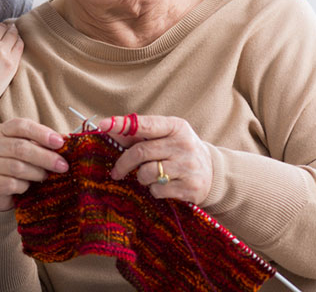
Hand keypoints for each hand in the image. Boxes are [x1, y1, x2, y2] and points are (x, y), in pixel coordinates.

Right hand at [0, 21, 23, 116]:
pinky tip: (13, 52)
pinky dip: (18, 45)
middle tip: (3, 41)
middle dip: (3, 32)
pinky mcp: (11, 63)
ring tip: (9, 45)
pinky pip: (20, 45)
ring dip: (12, 37)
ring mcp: (1, 50)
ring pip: (13, 34)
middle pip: (3, 27)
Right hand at [0, 118, 66, 210]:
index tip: (60, 142)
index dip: (41, 133)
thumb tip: (68, 140)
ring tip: (44, 177)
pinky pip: (9, 184)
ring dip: (35, 173)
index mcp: (2, 131)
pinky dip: (22, 187)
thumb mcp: (29, 150)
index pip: (20, 126)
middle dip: (45, 157)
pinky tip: (27, 187)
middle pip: (20, 147)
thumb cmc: (15, 166)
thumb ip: (43, 144)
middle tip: (62, 166)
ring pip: (16, 167)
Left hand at [97, 115, 211, 203]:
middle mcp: (184, 144)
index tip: (103, 125)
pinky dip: (153, 190)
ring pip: (147, 173)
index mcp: (176, 127)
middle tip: (116, 171)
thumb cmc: (178, 151)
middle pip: (141, 152)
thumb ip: (137, 134)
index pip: (145, 124)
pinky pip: (157, 190)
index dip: (122, 124)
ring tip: (150, 176)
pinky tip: (164, 185)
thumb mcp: (164, 136)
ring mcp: (188, 167)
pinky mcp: (190, 188)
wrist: (212, 173)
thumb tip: (108, 129)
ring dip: (141, 177)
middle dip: (124, 163)